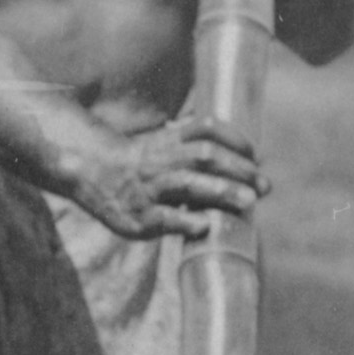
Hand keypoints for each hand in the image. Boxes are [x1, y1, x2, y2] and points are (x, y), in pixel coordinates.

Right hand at [65, 113, 260, 244]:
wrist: (89, 172)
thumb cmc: (138, 163)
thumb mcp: (163, 141)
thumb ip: (198, 143)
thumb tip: (249, 153)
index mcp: (169, 140)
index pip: (206, 128)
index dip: (235, 138)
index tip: (256, 155)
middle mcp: (160, 160)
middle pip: (203, 156)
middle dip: (238, 169)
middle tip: (264, 186)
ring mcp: (148, 189)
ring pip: (186, 183)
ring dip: (220, 191)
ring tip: (248, 202)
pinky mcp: (137, 218)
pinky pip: (163, 218)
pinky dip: (185, 221)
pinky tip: (205, 226)